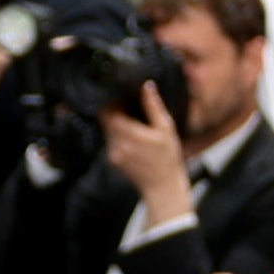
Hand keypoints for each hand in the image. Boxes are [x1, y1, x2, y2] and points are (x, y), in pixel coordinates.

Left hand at [97, 80, 187, 212]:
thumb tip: (146, 85)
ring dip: (116, 123)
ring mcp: (112, 152)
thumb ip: (153, 106)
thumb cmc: (168, 159)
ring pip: (106, 129)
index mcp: (129, 133)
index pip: (108, 109)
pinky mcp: (112, 159)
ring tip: (133, 125)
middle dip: (114, 111)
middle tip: (129, 109)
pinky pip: (110, 140)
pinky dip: (118, 136)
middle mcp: (117, 142)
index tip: (125, 98)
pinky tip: (133, 140)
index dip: (113, 101)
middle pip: (104, 118)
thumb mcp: (166, 129)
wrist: (163, 188)